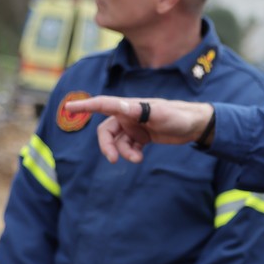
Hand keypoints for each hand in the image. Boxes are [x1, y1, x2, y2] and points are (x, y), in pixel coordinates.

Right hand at [64, 96, 214, 163]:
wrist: (195, 125)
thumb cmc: (178, 116)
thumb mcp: (161, 114)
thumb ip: (141, 111)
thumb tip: (122, 107)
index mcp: (130, 106)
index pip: (103, 104)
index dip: (85, 106)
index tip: (68, 107)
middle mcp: (129, 115)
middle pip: (106, 131)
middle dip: (107, 146)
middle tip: (114, 159)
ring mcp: (134, 126)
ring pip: (117, 142)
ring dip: (123, 152)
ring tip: (137, 159)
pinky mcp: (141, 136)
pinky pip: (128, 147)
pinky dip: (130, 154)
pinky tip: (139, 158)